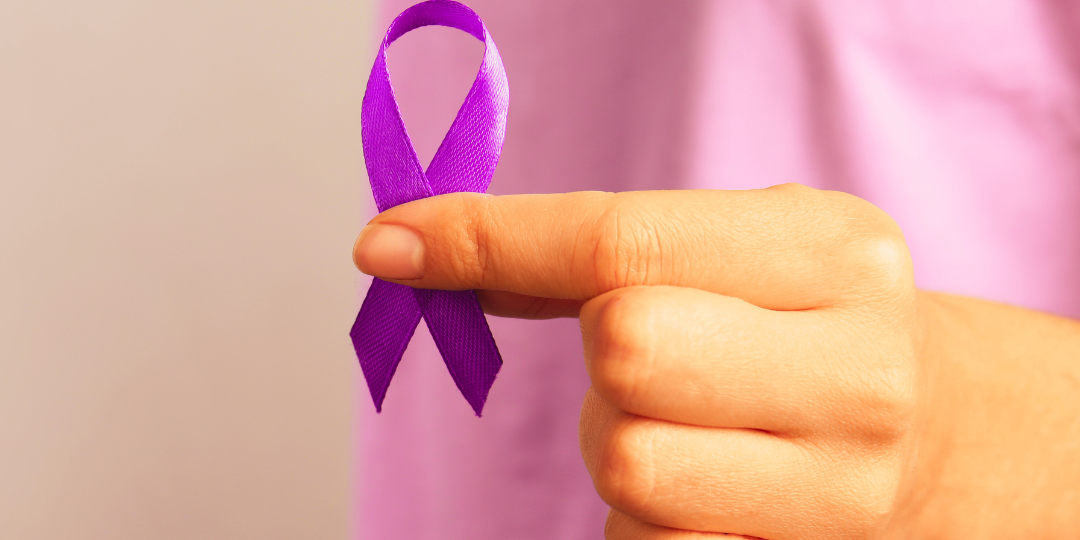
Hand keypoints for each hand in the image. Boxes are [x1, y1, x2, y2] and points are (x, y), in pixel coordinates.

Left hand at [353, 185, 1079, 538]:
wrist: (935, 428)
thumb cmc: (808, 321)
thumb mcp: (738, 247)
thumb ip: (599, 249)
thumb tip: (428, 256)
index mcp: (831, 254)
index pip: (625, 242)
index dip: (492, 239)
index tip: (392, 247)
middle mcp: (855, 366)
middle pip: (626, 348)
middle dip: (606, 353)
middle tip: (652, 353)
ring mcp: (842, 482)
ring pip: (628, 461)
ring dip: (620, 441)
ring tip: (690, 423)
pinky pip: (649, 538)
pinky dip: (648, 510)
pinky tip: (712, 481)